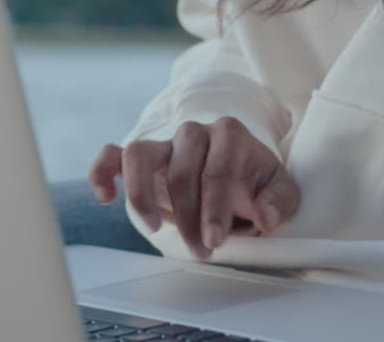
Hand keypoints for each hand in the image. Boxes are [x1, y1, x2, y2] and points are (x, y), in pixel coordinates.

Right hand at [89, 117, 300, 259]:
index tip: (216, 240)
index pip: (216, 169)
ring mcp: (164, 143)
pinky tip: (106, 198)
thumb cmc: (256, 182)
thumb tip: (264, 214)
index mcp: (229, 134)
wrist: (238, 176)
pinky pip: (112, 154)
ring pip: (139, 154)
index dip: (215, 208)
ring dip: (142, 194)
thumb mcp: (281, 190)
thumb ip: (280, 201)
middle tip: (201, 249)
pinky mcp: (142, 157)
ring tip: (152, 226)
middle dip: (189, 217)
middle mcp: (194, 133)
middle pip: (180, 171)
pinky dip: (102, 172)